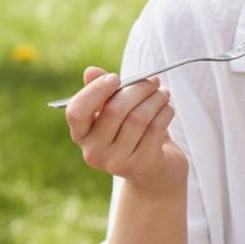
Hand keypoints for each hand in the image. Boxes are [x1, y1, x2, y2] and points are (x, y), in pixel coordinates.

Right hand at [65, 66, 188, 193]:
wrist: (154, 172)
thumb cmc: (130, 132)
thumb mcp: (115, 110)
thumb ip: (102, 91)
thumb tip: (90, 71)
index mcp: (81, 134)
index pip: (76, 111)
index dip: (95, 91)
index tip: (116, 77)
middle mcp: (94, 152)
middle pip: (114, 110)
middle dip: (138, 88)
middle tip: (153, 80)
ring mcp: (117, 162)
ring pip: (138, 118)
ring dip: (155, 99)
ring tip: (163, 93)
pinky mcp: (142, 165)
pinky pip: (155, 128)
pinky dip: (165, 112)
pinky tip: (168, 108)